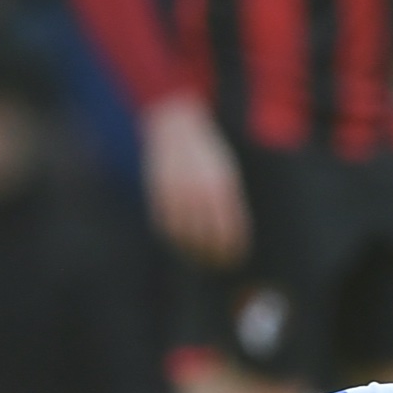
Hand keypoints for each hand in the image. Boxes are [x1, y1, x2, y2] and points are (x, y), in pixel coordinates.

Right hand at [141, 98, 250, 265]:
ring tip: (199, 258)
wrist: (177, 128)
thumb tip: (232, 237)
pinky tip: (182, 243)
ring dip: (192, 252)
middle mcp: (199, 193)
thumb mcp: (226, 174)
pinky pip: (165, 227)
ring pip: (184, 237)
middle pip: (207, 238)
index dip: (232, 251)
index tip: (235, 260)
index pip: (229, 231)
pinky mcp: (158, 195)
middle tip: (218, 264)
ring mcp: (176, 195)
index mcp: (221, 187)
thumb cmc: (208, 154)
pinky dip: (174, 239)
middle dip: (213, 257)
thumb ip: (229, 203)